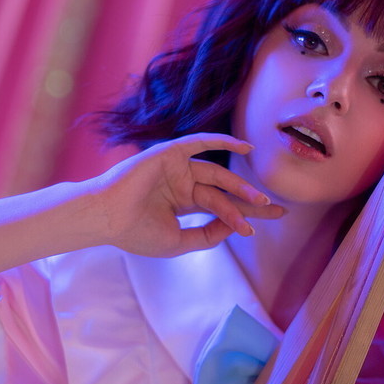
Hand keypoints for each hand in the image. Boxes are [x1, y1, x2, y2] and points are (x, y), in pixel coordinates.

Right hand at [92, 133, 284, 256]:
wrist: (108, 219)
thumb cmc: (135, 232)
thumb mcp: (178, 242)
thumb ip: (207, 235)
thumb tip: (235, 228)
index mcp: (182, 202)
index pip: (221, 205)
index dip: (245, 212)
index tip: (270, 218)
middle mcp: (182, 183)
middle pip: (225, 190)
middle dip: (250, 200)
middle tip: (276, 210)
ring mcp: (177, 168)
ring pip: (216, 176)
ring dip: (239, 187)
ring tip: (260, 201)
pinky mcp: (170, 153)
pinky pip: (201, 142)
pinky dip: (222, 141)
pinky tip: (244, 147)